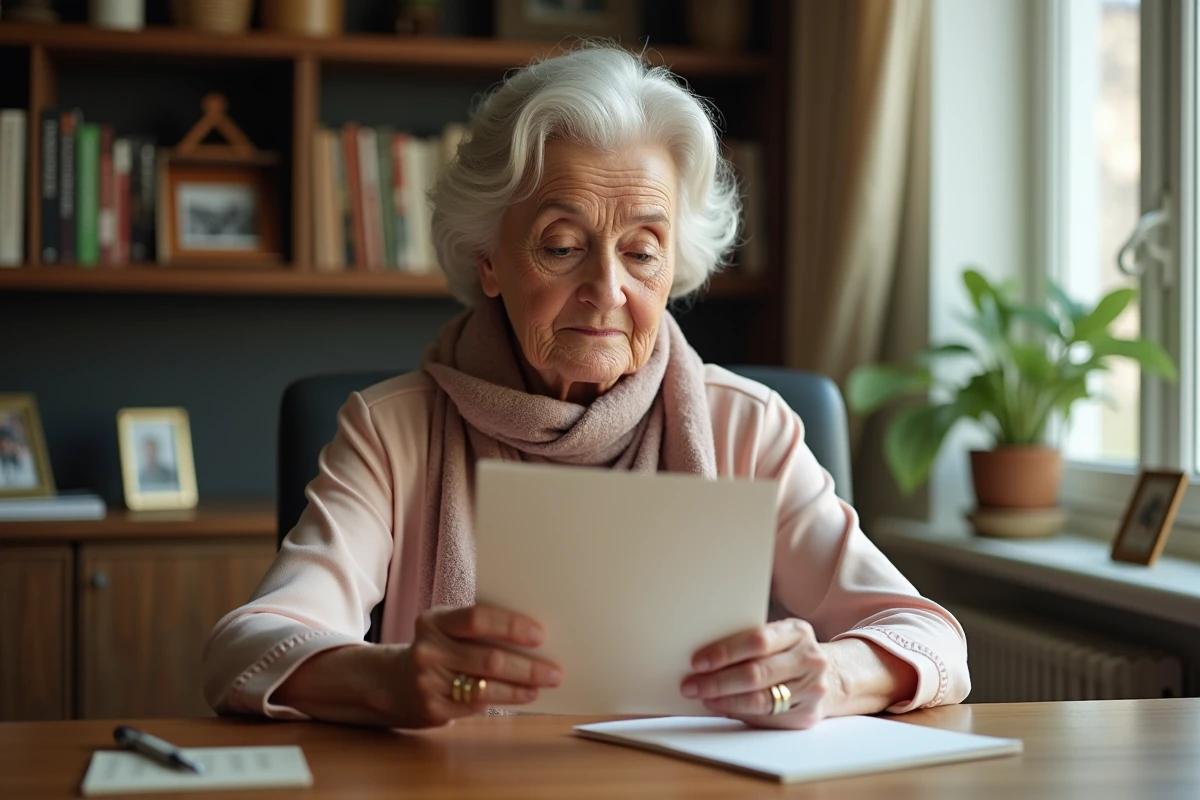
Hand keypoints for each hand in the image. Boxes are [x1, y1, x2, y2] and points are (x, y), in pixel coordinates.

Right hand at [405, 604, 562, 726]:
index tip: (539, 635)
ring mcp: (428, 682)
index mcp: (434, 621)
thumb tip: (533, 638)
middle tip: (554, 671)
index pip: (477, 618)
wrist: (391, 683)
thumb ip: (478, 628)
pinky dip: (504, 700)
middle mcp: (428, 650)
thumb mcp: (446, 629)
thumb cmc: (436, 649)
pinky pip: (477, 706)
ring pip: (486, 687)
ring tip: (542, 685)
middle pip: (489, 659)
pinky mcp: (433, 710)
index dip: (511, 626)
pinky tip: (521, 696)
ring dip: (520, 688)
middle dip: (527, 667)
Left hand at [681, 618, 831, 729]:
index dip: (724, 652)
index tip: (697, 661)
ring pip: (759, 700)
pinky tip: (723, 708)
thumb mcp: (780, 637)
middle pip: (755, 673)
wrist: (833, 678)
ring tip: (704, 697)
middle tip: (691, 685)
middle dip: (717, 681)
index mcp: (797, 632)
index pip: (757, 641)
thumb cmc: (791, 654)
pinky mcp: (807, 716)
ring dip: (724, 701)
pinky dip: (740, 713)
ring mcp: (812, 690)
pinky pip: (766, 718)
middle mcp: (809, 660)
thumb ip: (751, 642)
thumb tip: (703, 658)